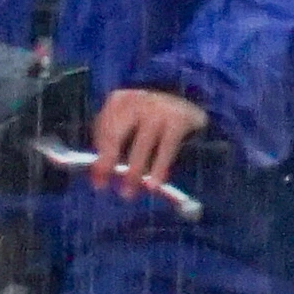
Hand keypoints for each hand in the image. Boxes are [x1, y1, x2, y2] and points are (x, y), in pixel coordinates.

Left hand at [86, 87, 209, 196]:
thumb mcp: (134, 124)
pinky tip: (154, 185)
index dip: (98, 155)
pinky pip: (166, 148)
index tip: (97, 180)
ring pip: (142, 143)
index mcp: (122, 100)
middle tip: (102, 185)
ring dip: (134, 170)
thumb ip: (117, 144)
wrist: (196, 109)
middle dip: (107, 160)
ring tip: (128, 193)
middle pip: (116, 132)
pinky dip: (159, 168)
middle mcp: (138, 100)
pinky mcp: (179, 119)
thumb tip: (100, 173)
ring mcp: (160, 108)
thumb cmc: (157, 123)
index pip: (103, 127)